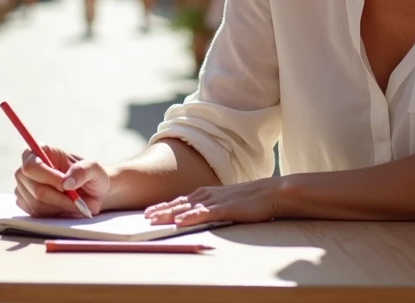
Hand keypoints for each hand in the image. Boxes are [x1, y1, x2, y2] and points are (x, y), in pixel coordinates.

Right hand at [14, 145, 110, 216]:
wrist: (92, 192)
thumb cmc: (92, 176)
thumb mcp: (94, 169)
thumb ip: (82, 171)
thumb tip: (66, 183)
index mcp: (42, 151)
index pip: (32, 166)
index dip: (49, 179)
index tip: (67, 187)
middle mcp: (28, 167)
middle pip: (36, 189)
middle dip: (61, 200)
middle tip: (81, 203)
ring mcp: (24, 186)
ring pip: (37, 205)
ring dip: (61, 208)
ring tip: (79, 205)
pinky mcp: (25, 202)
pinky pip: (37, 214)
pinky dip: (55, 214)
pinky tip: (66, 208)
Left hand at [144, 177, 285, 226]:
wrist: (270, 193)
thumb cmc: (250, 200)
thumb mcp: (226, 202)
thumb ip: (212, 207)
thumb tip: (200, 214)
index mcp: (206, 194)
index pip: (180, 201)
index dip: (164, 207)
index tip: (149, 213)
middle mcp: (207, 195)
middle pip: (178, 203)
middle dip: (160, 210)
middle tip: (144, 217)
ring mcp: (215, 201)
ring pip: (187, 208)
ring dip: (169, 213)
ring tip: (154, 219)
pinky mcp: (225, 208)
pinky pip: (204, 213)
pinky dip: (190, 217)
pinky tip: (180, 221)